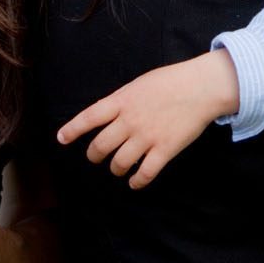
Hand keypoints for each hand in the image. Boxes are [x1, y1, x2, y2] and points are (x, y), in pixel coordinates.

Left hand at [56, 50, 239, 188]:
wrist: (202, 87)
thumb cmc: (173, 80)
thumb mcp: (140, 83)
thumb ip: (124, 100)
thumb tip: (112, 114)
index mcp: (122, 101)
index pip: (89, 117)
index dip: (72, 129)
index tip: (61, 139)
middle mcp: (130, 120)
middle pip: (100, 146)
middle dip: (95, 156)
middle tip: (96, 157)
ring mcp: (146, 137)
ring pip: (119, 163)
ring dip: (116, 169)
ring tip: (118, 168)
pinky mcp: (164, 150)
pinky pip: (144, 174)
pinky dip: (137, 181)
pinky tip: (135, 182)